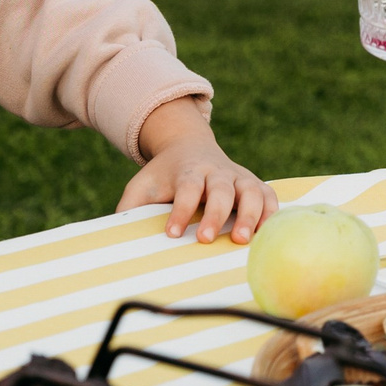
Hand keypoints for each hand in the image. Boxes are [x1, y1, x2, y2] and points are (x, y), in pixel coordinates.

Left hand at [116, 110, 278, 244]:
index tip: (171, 233)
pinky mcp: (255, 184)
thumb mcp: (142, 184)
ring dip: (249, 215)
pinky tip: (267, 233)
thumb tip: (114, 233)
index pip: (186, 189)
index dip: (179, 211)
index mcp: (188, 171)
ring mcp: (239, 176)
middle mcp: (216, 172)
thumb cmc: (164, 175)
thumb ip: (129, 206)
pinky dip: (271, 212)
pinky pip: (269, 196)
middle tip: (205, 239)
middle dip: (214, 215)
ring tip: (242, 240)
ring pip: (250, 192)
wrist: (188, 144)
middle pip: (219, 191)